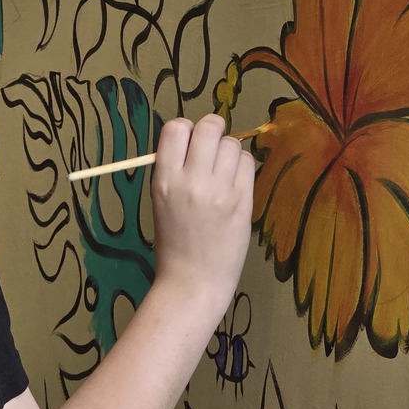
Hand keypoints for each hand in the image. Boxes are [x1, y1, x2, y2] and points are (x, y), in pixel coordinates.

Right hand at [150, 114, 255, 320]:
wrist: (192, 281)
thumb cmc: (173, 240)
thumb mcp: (160, 199)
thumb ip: (174, 167)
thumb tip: (193, 137)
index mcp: (164, 179)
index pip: (175, 127)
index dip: (185, 129)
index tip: (189, 144)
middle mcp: (191, 180)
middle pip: (208, 127)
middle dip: (212, 130)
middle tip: (211, 148)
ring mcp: (219, 191)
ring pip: (232, 143)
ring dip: (229, 150)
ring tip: (223, 170)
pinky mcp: (243, 202)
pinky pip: (248, 163)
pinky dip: (243, 167)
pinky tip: (235, 182)